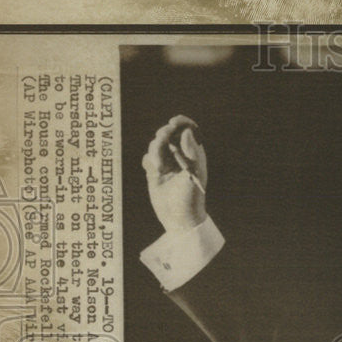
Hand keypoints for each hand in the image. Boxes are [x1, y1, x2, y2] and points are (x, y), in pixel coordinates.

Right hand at [141, 115, 207, 230]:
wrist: (179, 219)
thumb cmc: (191, 197)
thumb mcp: (194, 174)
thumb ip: (191, 152)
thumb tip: (187, 131)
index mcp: (194, 153)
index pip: (188, 129)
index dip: (181, 122)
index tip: (173, 122)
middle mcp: (180, 155)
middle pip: (168, 133)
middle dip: (163, 134)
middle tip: (162, 139)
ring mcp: (167, 162)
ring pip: (155, 144)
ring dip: (155, 151)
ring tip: (159, 168)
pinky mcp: (155, 170)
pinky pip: (147, 157)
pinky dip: (148, 161)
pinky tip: (155, 173)